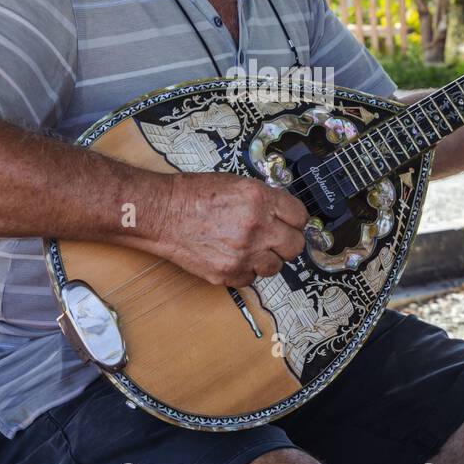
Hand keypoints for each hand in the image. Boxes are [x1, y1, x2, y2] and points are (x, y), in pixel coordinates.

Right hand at [158, 172, 307, 287]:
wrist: (163, 213)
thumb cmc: (193, 195)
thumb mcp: (236, 183)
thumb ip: (263, 199)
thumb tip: (283, 212)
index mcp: (260, 199)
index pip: (300, 217)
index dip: (294, 220)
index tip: (289, 223)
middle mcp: (256, 226)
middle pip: (295, 246)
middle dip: (286, 242)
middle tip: (274, 239)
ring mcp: (244, 253)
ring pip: (276, 266)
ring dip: (266, 259)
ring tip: (249, 248)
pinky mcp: (229, 273)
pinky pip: (251, 279)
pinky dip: (244, 270)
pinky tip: (232, 256)